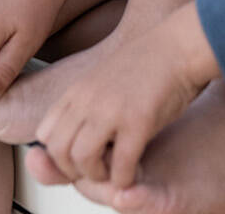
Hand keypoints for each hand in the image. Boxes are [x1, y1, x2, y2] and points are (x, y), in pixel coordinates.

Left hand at [34, 2, 217, 189]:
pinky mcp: (138, 121)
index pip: (45, 133)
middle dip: (73, 172)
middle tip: (95, 172)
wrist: (180, 45)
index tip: (78, 160)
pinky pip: (119, 166)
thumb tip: (71, 132)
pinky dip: (124, 179)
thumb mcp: (103, 79)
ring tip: (113, 172)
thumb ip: (85, 103)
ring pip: (82, 160)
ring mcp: (112, 109)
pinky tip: (133, 173)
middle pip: (57, 151)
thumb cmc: (148, 64)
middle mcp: (89, 98)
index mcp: (79, 90)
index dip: (58, 155)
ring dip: (97, 177)